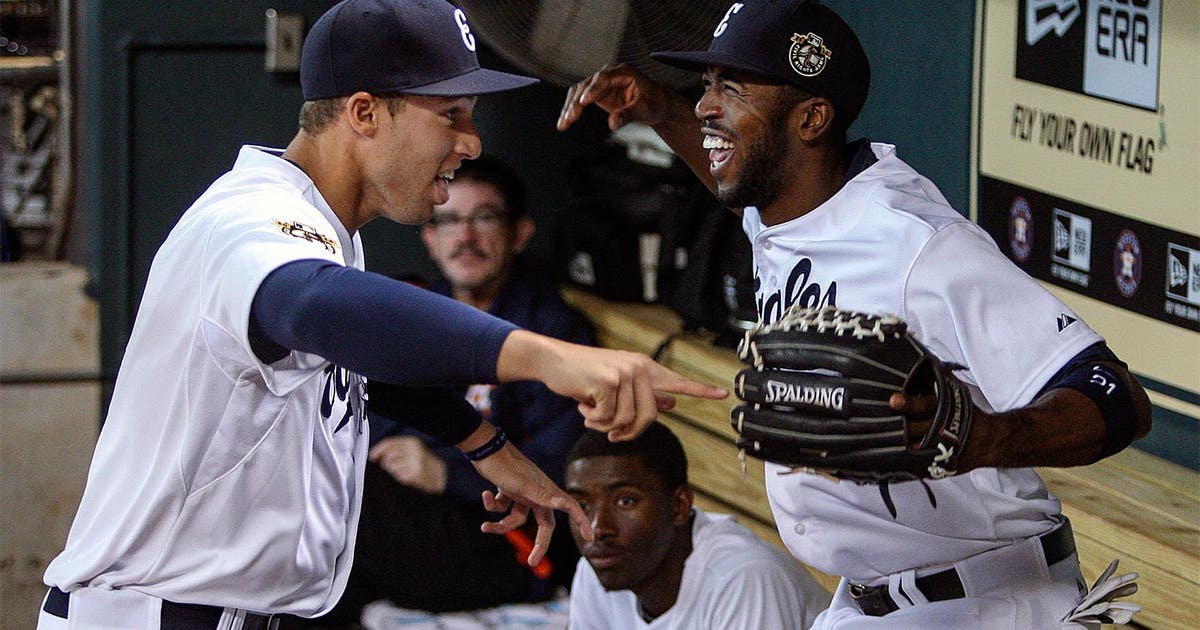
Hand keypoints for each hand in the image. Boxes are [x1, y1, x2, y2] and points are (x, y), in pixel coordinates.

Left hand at [368, 436, 447, 494]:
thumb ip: (395, 449)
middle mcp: (412, 451)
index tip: (372, 456)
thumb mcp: (412, 450)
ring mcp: (413, 463)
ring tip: (404, 472)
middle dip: (387, 463)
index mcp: (412, 442)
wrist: (442, 476)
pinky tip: (408, 478)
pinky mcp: (413, 475)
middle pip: (387, 457)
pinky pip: (397, 477)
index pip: (388, 443)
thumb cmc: (424, 463)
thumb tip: (375, 454)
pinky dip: (400, 479)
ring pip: (391, 468)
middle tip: (397, 466)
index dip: (378, 450)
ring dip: (394, 472)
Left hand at [466, 437, 591, 567]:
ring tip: (485, 527)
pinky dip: (493, 505)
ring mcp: (522, 492)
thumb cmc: (505, 466)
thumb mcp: (523, 486)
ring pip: (516, 518)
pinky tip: (486, 494)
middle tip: (531, 561)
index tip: (590, 537)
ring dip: (500, 524)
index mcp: (546, 491)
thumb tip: (563, 502)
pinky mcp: (508, 490)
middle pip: (543, 524)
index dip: (581, 522)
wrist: (484, 448)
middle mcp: (537, 493)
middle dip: (536, 543)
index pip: (569, 508)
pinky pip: (504, 507)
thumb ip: (543, 496)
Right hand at [496, 331, 728, 441]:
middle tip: (611, 433)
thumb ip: (644, 393)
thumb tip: (671, 402)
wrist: (553, 361)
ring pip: (626, 421)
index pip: (677, 381)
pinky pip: (607, 419)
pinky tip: (582, 405)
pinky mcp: (608, 382)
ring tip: (591, 411)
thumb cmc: (584, 375)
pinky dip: (592, 420)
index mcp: (644, 368)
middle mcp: (639, 368)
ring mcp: (624, 373)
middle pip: (649, 417)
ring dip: (605, 425)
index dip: (701, 390)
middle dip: (628, 432)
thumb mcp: (616, 383)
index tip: (724, 394)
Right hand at [557, 63, 676, 131]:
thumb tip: (612, 123)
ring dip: (570, 107)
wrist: (656, 103)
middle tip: (570, 118)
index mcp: (623, 72)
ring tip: (563, 124)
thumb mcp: (644, 110)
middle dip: (577, 102)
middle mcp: (609, 75)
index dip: (593, 89)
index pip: (604, 78)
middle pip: (587, 84)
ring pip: (579, 91)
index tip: (583, 102)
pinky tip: (564, 122)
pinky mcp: (596, 93)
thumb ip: (628, 115)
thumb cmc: (654, 103)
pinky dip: (572, 110)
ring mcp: (601, 83)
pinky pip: (579, 99)